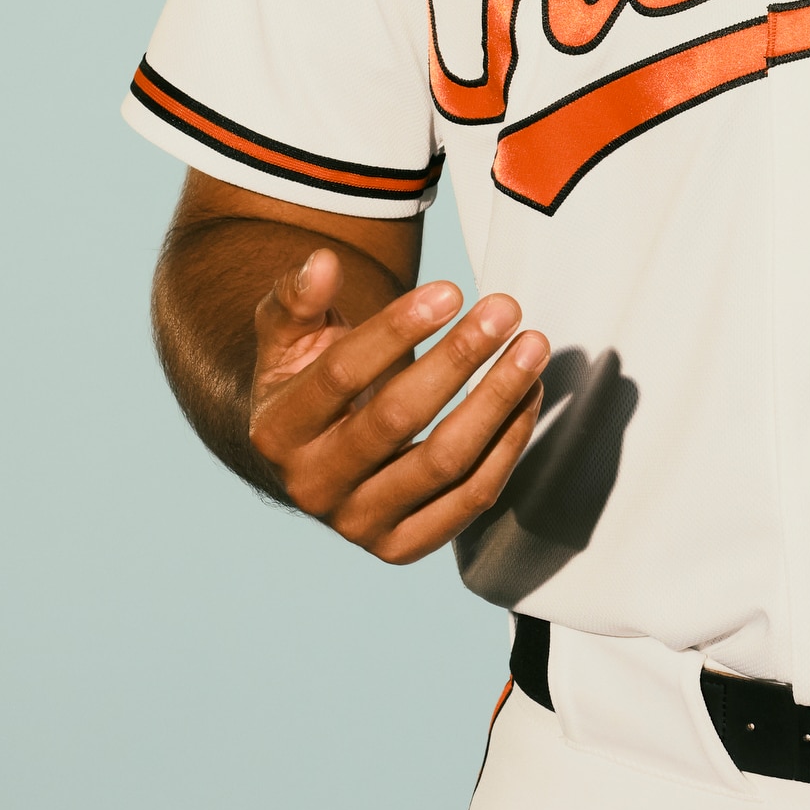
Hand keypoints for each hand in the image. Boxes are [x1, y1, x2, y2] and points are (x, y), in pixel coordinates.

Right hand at [246, 250, 547, 562]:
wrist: (314, 459)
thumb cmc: (308, 381)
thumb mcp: (288, 336)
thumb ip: (299, 298)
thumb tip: (322, 263)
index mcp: (277, 431)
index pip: (340, 375)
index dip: (397, 330)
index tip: (450, 289)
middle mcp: (313, 486)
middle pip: (396, 419)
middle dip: (458, 358)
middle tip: (505, 308)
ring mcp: (359, 524)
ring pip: (444, 463)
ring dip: (498, 400)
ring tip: (532, 347)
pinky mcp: (404, 546)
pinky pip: (471, 498)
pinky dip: (509, 444)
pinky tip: (529, 393)